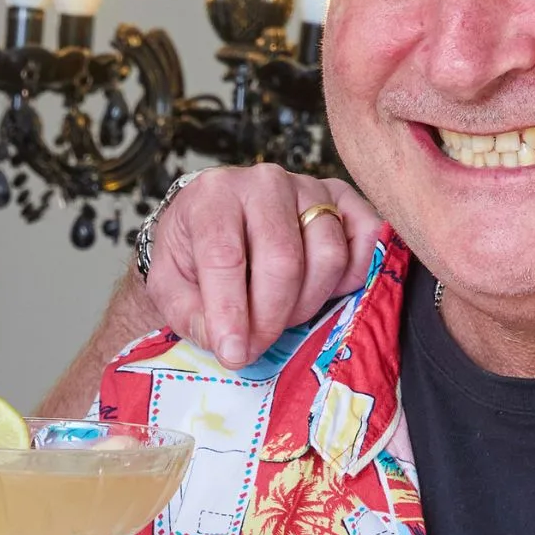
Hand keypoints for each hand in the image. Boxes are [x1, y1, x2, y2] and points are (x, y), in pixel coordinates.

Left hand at [143, 165, 381, 368]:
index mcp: (212, 197)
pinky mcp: (343, 198)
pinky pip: (365, 239)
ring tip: (282, 315)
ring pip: (328, 255)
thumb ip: (189, 314)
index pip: (225, 256)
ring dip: (308, 302)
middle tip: (257, 344)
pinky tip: (324, 290)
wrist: (217, 218)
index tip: (234, 352)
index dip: (231, 312)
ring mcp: (308, 186)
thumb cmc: (193, 252)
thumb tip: (229, 343)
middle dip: (271, 317)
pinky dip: (352, 275)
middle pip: (283, 260)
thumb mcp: (169, 284)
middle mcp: (264, 182)